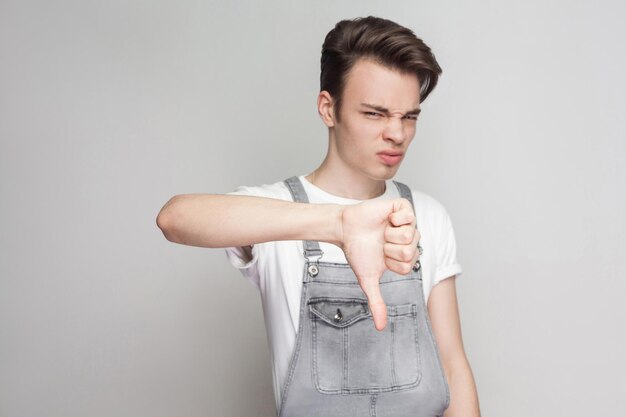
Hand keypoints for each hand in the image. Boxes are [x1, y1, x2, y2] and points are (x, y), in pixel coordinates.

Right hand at [339, 198, 419, 330]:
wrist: (345, 229)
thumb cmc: (357, 252)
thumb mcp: (368, 279)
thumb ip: (377, 303)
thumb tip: (381, 328)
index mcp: (406, 256)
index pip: (410, 266)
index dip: (392, 262)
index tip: (381, 256)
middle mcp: (410, 240)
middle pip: (412, 251)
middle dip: (391, 249)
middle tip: (381, 243)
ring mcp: (408, 224)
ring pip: (410, 235)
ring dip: (390, 234)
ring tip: (382, 231)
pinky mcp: (402, 208)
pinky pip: (409, 216)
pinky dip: (395, 219)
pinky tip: (387, 219)